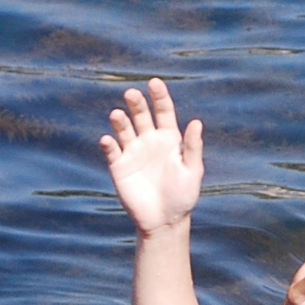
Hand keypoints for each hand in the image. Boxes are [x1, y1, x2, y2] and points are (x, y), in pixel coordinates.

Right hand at [100, 77, 203, 234]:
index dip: (159, 96)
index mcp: (169, 138)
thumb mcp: (192, 171)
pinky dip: (109, 145)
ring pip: (124, 130)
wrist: (165, 221)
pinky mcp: (119, 167)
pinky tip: (107, 140)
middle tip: (132, 94)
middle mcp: (149, 140)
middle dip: (137, 104)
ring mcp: (133, 152)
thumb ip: (193, 147)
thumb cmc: (183, 196)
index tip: (154, 83)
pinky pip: (112, 152)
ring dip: (120, 121)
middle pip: (141, 115)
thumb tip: (196, 122)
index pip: (163, 110)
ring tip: (117, 115)